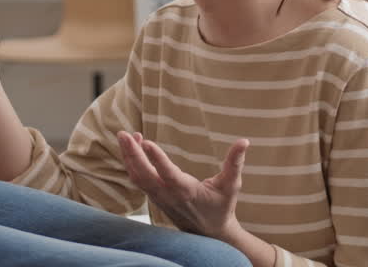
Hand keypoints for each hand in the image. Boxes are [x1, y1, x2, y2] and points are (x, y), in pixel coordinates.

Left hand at [117, 131, 248, 240]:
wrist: (209, 233)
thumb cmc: (221, 207)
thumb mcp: (231, 185)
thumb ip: (235, 163)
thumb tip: (244, 141)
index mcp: (187, 192)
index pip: (168, 174)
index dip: (157, 159)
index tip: (147, 142)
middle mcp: (168, 195)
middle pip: (144, 175)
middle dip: (132, 154)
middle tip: (123, 134)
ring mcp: (159, 198)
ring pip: (137, 177)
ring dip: (129, 157)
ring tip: (126, 136)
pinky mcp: (154, 197)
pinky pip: (138, 180)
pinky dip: (132, 163)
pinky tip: (134, 146)